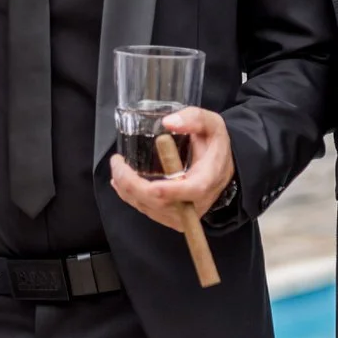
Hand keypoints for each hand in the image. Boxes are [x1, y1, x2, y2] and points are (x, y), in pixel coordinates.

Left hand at [108, 106, 235, 232]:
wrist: (221, 170)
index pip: (190, 190)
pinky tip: (121, 182)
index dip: (169, 190)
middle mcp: (196, 203)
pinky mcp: (172, 218)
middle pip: (160, 202)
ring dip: (126, 189)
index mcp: (207, 179)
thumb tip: (169, 123)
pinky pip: (147, 210)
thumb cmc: (215, 147)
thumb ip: (194, 119)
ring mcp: (183, 214)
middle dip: (131, 184)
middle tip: (117, 162)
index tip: (148, 183)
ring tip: (117, 167)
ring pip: (149, 208)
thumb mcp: (213, 125)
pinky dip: (130, 196)